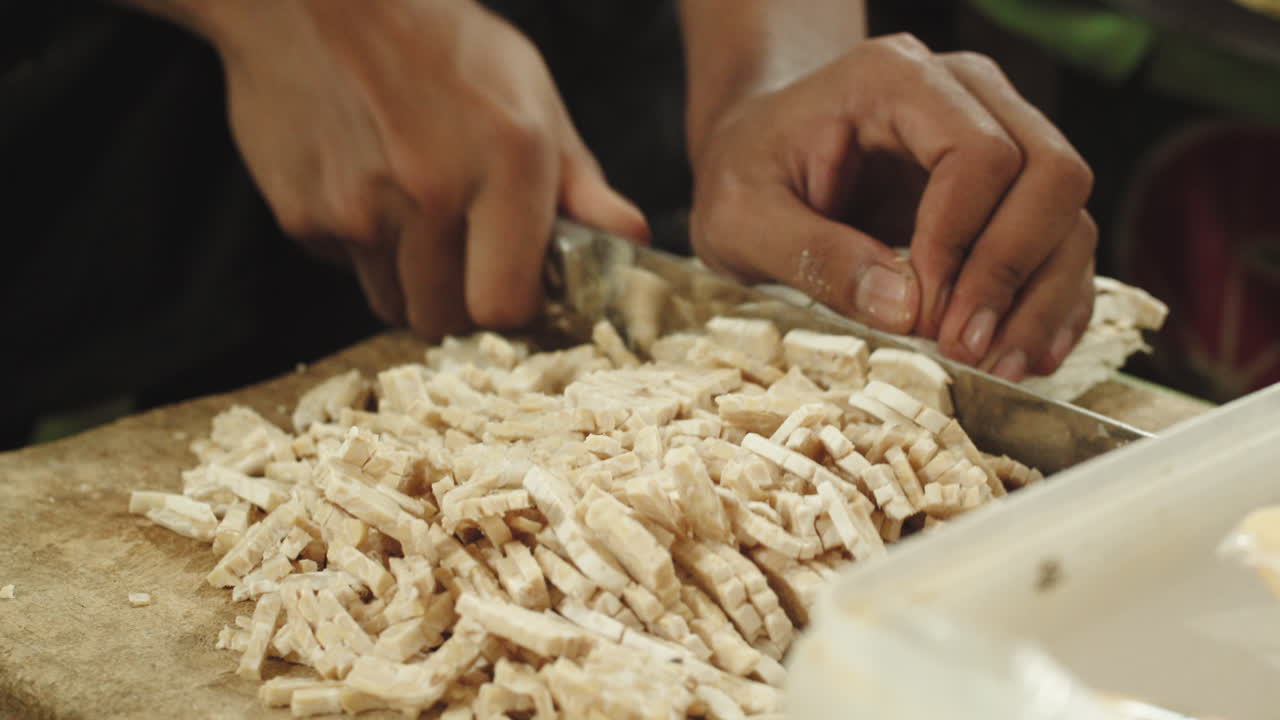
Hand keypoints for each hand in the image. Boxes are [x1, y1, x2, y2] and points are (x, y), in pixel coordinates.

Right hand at [197, 0, 647, 338]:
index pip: (505, 306)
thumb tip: (629, 236)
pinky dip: (360, 247)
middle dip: (459, 299)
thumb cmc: (438, 42)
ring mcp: (357, 209)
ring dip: (409, 279)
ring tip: (413, 213)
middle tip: (463, 253)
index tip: (513, 284)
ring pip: (392, 303)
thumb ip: (580, 181)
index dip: (511, 305)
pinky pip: (345, 268)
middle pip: (445, 319)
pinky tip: (367, 187)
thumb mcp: (530, 95)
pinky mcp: (301, 215)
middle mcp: (430, 193)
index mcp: (505, 162)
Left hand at [687, 34, 1094, 379]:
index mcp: (894, 81)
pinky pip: (1063, 240)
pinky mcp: (1010, 188)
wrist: (758, 151)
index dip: (962, 241)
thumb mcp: (742, 218)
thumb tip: (905, 308)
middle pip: (1051, 172)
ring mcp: (1000, 133)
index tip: (924, 312)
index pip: (979, 153)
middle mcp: (965, 93)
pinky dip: (1054, 301)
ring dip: (1042, 298)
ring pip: (1069, 212)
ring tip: (999, 367)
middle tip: (965, 348)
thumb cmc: (747, 172)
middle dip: (1013, 272)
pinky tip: (1028, 355)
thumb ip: (812, 255)